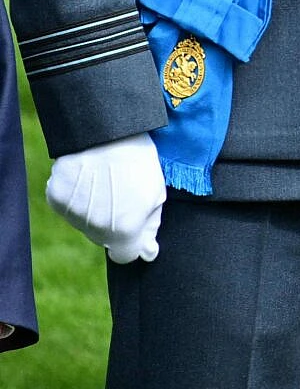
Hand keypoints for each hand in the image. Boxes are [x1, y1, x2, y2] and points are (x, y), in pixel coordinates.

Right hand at [44, 134, 164, 263]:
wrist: (105, 132)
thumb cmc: (138, 161)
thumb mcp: (155, 193)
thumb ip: (149, 227)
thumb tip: (147, 253)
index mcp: (124, 230)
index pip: (124, 256)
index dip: (132, 242)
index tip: (135, 226)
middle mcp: (95, 229)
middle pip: (104, 239)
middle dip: (114, 224)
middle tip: (121, 194)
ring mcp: (72, 215)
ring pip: (85, 224)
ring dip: (94, 212)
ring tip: (104, 182)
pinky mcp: (55, 198)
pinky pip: (68, 208)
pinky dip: (77, 199)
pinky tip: (87, 179)